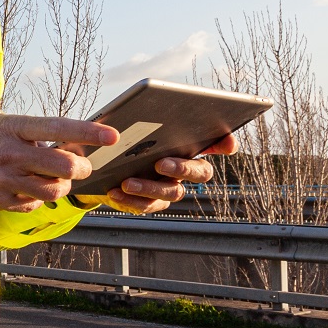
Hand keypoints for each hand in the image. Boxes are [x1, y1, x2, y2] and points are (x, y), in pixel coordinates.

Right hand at [0, 116, 119, 212]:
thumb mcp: (1, 126)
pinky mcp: (0, 201)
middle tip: (83, 166)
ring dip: (64, 187)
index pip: (58, 127)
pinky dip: (39, 199)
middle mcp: (11, 153)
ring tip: (58, 181)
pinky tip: (29, 190)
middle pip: (64, 165)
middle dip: (82, 168)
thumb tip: (71, 144)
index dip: (89, 132)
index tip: (113, 136)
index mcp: (12, 127)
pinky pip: (34, 203)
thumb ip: (33, 135)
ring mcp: (5, 179)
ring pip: (54, 189)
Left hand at [83, 134, 236, 213]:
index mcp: (187, 143)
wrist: (99, 161)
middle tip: (161, 163)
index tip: (228, 145)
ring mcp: (171, 186)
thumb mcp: (123, 124)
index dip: (225, 143)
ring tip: (127, 182)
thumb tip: (119, 129)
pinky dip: (130, 200)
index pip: (216, 142)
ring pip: (172, 192)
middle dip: (183, 167)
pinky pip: (147, 205)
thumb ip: (128, 122)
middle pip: (201, 172)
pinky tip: (114, 192)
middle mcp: (186, 167)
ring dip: (150, 187)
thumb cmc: (120, 137)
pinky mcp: (153, 202)